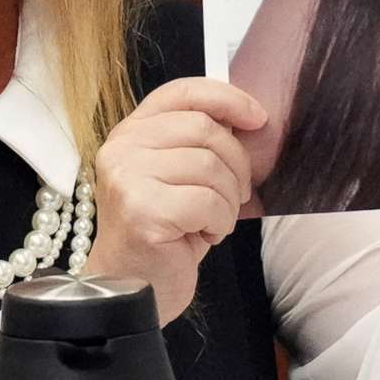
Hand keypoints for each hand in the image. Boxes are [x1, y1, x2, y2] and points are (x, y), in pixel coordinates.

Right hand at [84, 77, 266, 323]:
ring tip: (214, 220)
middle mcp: (121, 148)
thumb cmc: (165, 231)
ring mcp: (127, 179)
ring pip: (211, 167)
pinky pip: (208, 203)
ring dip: (229, 199)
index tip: (258, 118)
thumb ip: (200, 141)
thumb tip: (249, 118)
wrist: (132, 288)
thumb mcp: (181, 175)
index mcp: (130, 132)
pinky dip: (220, 222)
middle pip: (206, 130)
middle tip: (235, 195)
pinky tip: (204, 236)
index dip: (227, 98)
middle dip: (236, 164)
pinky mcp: (142, 211)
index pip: (183, 91)